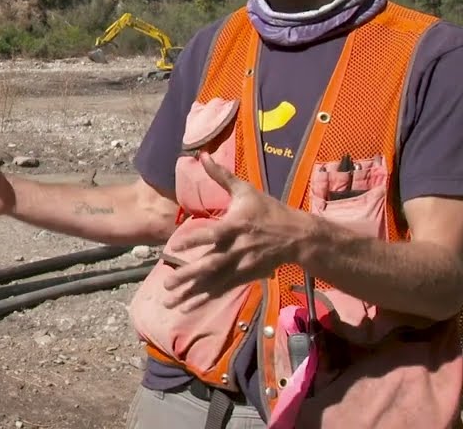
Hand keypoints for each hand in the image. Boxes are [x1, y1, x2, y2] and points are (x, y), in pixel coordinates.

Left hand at [160, 152, 309, 311]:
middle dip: (187, 276)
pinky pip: (220, 290)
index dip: (193, 241)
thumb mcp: (246, 190)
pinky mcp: (243, 277)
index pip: (212, 235)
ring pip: (212, 283)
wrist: (296, 236)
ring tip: (169, 302)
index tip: (174, 247)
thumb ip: (221, 175)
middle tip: (166, 283)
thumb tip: (202, 155)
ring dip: (191, 293)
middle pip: (209, 265)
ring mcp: (239, 266)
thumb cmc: (268, 210)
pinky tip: (186, 307)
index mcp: (234, 227)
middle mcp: (235, 250)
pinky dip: (203, 299)